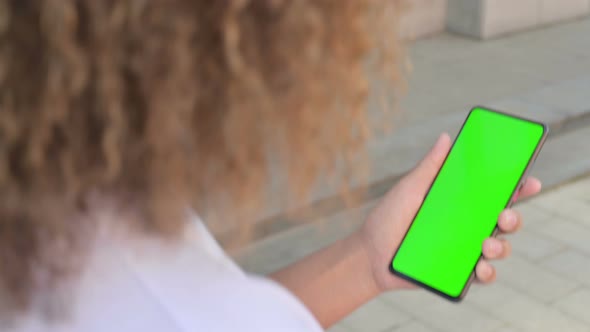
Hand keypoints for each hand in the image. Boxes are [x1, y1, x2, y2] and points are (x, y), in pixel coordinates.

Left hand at [358, 133, 541, 291]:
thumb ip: (430, 167)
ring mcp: (464, 249)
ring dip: (501, 246)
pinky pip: (483, 274)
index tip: (529, 181)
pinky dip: (488, 272)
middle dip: (513, 217)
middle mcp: (466, 224)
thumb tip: (446, 137)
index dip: (516, 187)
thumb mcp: (409, 189)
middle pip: (504, 220)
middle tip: (503, 216)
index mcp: (458, 201)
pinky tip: (480, 266)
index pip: (494, 193)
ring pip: (499, 247)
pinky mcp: (457, 272)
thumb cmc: (388, 218)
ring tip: (485, 244)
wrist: (369, 255)